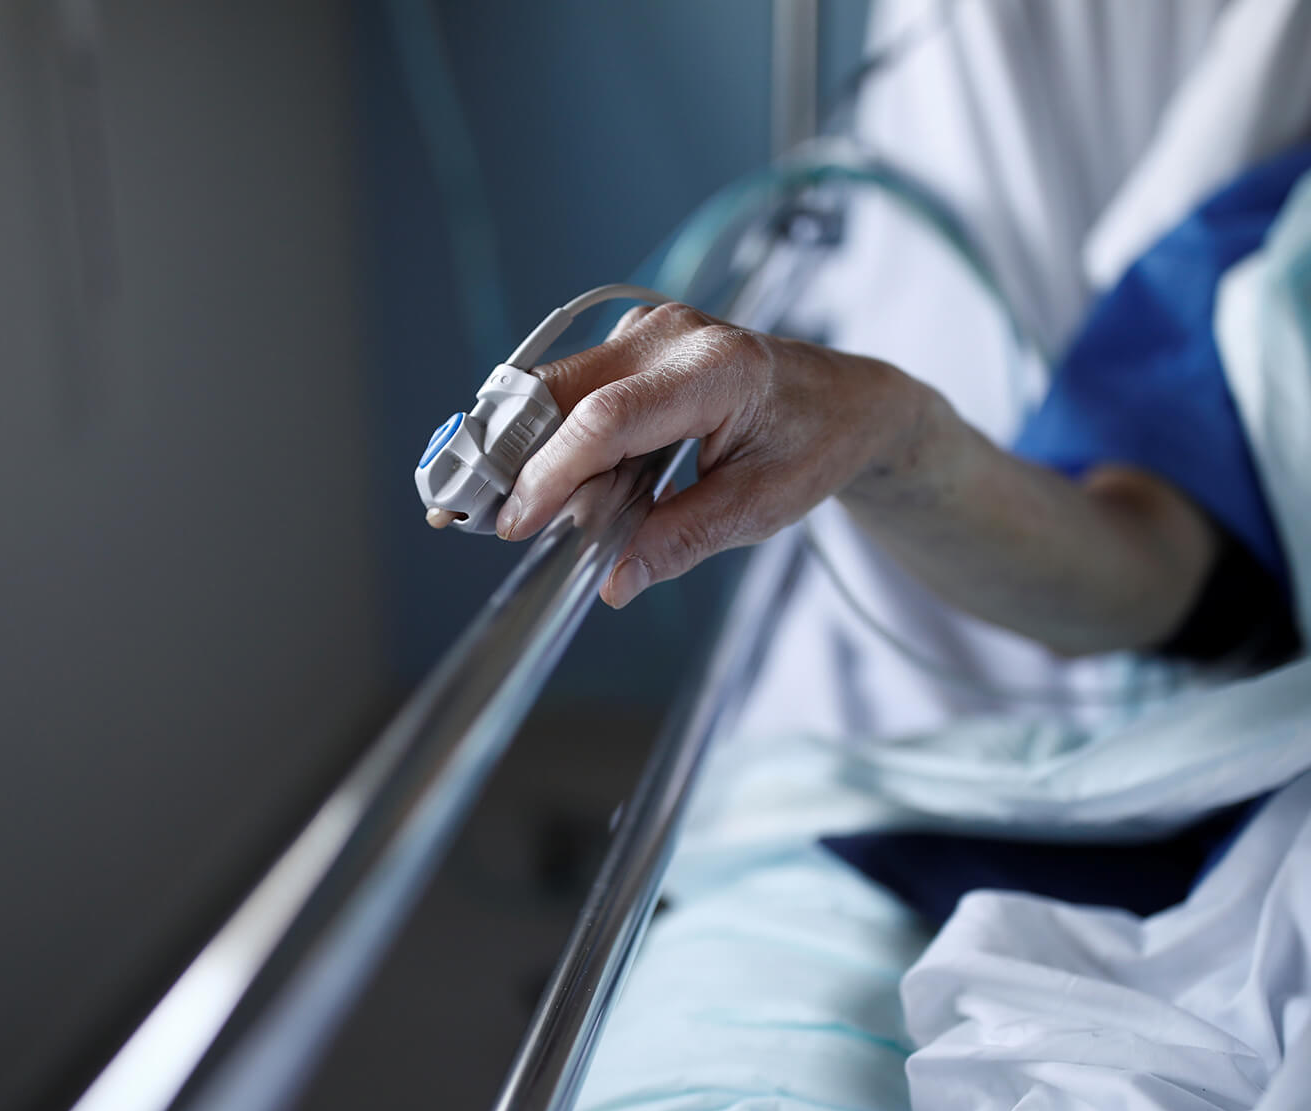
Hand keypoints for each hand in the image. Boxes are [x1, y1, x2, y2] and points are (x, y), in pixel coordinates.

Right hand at [496, 303, 934, 606]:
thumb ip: (683, 541)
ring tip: (509, 509)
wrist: (844, 399)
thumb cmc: (811, 446)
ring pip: (553, 387)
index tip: (512, 523)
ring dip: (522, 447)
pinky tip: (547, 484)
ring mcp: (647, 329)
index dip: (550, 473)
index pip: (608, 419)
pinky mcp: (631, 341)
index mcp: (717, 370)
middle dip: (508, 454)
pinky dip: (546, 435)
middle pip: (561, 391)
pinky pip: (568, 387)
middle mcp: (674, 334)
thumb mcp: (760, 508)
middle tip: (466, 515)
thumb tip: (613, 581)